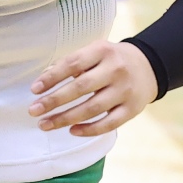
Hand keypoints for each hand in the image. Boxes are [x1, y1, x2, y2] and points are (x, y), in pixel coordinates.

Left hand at [30, 40, 158, 135]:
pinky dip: (89, 130)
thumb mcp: (95, 52)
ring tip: (45, 125)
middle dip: (54, 101)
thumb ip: (72, 63)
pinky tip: (72, 131)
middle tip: (34, 111)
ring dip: (66, 118)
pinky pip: (108, 124)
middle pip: (81, 87)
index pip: (73, 64)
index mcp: (103, 51)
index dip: (52, 77)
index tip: (34, 90)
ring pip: (92, 108)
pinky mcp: (132, 109)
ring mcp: (125, 91)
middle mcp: (115, 70)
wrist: (149, 66)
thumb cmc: (112, 60)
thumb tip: (44, 79)